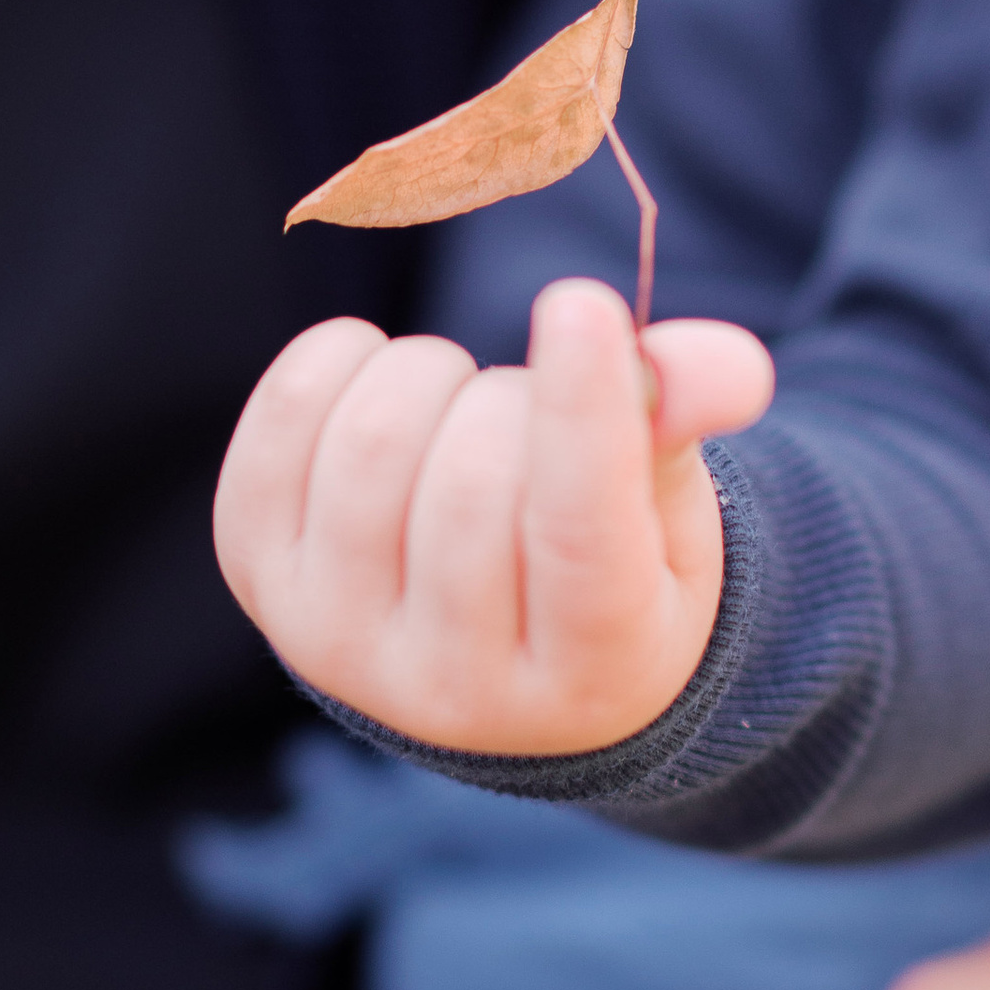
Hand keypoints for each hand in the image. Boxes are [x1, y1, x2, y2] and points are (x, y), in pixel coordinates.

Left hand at [213, 274, 774, 750]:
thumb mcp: (671, 512)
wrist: (484, 664)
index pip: (577, 537)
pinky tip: (381, 377)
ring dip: (433, 375)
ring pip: (373, 443)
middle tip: (529, 415)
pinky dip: (339, 359)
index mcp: (588, 672)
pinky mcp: (259, 575)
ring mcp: (337, 640)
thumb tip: (730, 366)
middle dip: (513, 397)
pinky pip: (282, 420)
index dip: (580, 411)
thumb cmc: (609, 567)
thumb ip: (687, 427)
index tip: (581, 302)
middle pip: (471, 479)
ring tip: (465, 408)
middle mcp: (449, 687)